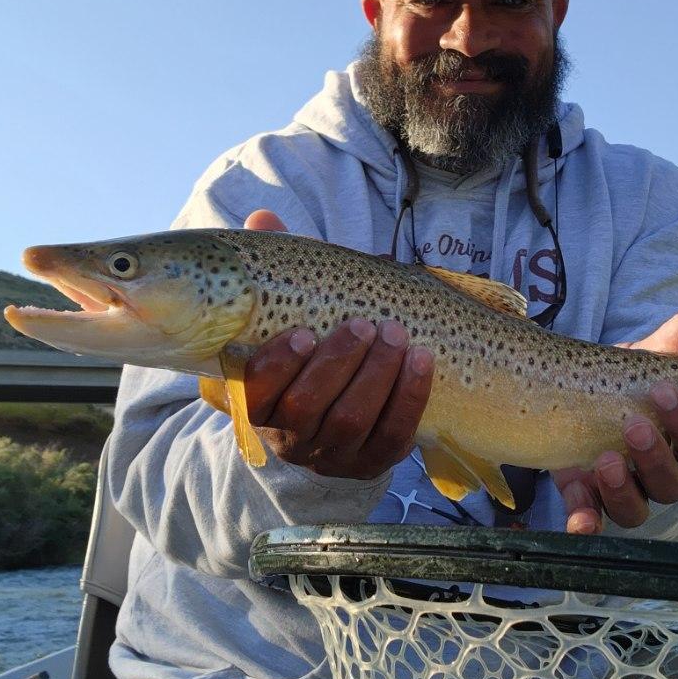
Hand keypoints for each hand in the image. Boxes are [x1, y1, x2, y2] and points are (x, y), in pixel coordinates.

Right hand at [238, 209, 433, 477]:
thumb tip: (263, 217)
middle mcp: (289, 434)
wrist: (347, 403)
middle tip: (364, 325)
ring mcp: (333, 453)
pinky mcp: (374, 461)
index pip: (254, 392)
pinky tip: (422, 360)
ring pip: (351, 422)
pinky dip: (409, 397)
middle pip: (306, 409)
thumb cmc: (316, 342)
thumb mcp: (293, 309)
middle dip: (338, 364)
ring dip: (377, 376)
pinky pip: (394, 436)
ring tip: (396, 334)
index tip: (302, 332)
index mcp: (258, 399)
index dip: (277, 365)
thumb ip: (277, 266)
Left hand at [552, 307, 677, 534]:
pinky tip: (580, 520)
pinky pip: (591, 521)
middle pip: (672, 484)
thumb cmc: (623, 379)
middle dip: (655, 458)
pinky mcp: (586, 495)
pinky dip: (586, 525)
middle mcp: (658, 471)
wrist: (577, 391)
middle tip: (633, 426)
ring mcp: (623, 488)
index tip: (666, 390)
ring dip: (622, 490)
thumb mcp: (645, 359)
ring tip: (604, 460)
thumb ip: (675, 340)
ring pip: (635, 508)